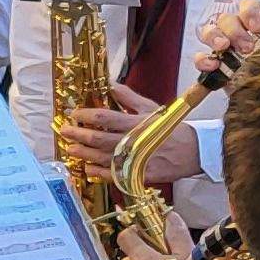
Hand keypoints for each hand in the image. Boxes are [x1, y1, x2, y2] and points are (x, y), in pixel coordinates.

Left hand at [57, 80, 178, 188]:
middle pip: (98, 138)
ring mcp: (136, 160)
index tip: (74, 113)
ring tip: (71, 148)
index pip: (104, 117)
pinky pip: (114, 175)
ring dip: (84, 153)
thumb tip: (111, 84)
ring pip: (102, 157)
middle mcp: (133, 141)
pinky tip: (88, 168)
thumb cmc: (171, 128)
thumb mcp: (151, 108)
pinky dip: (99, 172)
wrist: (194, 151)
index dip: (86, 115)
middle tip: (64, 131)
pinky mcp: (139, 175)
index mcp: (136, 123)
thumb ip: (129, 98)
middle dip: (78, 134)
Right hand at [189, 0, 259, 82]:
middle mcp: (239, 30)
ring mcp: (225, 46)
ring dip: (214, 37)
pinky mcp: (216, 64)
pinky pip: (201, 57)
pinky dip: (202, 59)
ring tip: (224, 48)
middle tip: (247, 47)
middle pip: (227, 18)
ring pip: (210, 31)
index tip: (257, 27)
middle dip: (234, 30)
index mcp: (258, 20)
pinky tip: (212, 65)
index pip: (249, 5)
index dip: (250, 12)